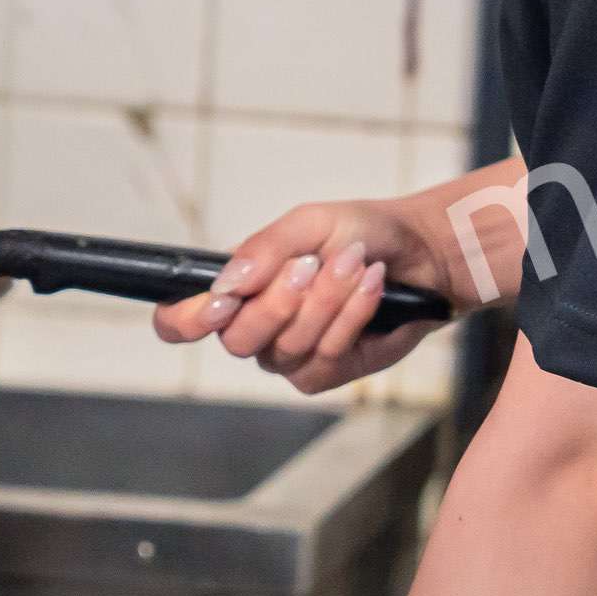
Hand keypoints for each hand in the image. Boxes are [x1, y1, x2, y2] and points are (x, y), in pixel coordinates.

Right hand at [151, 196, 451, 395]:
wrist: (418, 252)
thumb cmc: (357, 232)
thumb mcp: (310, 223)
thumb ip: (265, 247)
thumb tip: (229, 280)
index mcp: (235, 288)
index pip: (179, 320)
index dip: (186, 319)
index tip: (223, 302)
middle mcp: (253, 328)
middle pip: (236, 339)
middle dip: (278, 302)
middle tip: (311, 264)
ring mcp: (287, 356)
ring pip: (285, 347)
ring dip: (326, 301)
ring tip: (356, 262)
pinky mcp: (325, 372)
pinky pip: (325, 357)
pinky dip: (351, 317)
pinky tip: (372, 288)